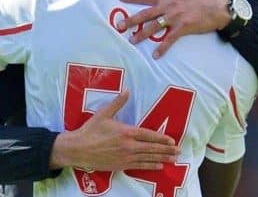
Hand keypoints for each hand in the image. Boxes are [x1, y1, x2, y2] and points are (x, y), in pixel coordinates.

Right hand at [50, 90, 180, 170]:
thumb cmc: (90, 130)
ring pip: (148, 158)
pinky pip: (139, 166)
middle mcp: (129, 146)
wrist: (78, 149)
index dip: (161, 138)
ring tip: (173, 159)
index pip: (148, 135)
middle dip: (166, 149)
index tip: (172, 140)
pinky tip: (158, 166)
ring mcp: (125, 157)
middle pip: (152, 148)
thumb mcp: (104, 114)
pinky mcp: (120, 165)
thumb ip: (117, 103)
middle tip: (178, 151)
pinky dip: (150, 166)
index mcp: (126, 132)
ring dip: (162, 158)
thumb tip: (127, 90)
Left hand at [117, 0, 230, 57]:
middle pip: (145, 13)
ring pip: (154, 27)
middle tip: (119, 26)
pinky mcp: (182, 28)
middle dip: (131, 20)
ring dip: (142, 35)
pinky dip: (162, 48)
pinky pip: (169, 39)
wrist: (218, 7)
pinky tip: (155, 55)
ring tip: (132, 41)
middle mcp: (168, 6)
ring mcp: (174, 17)